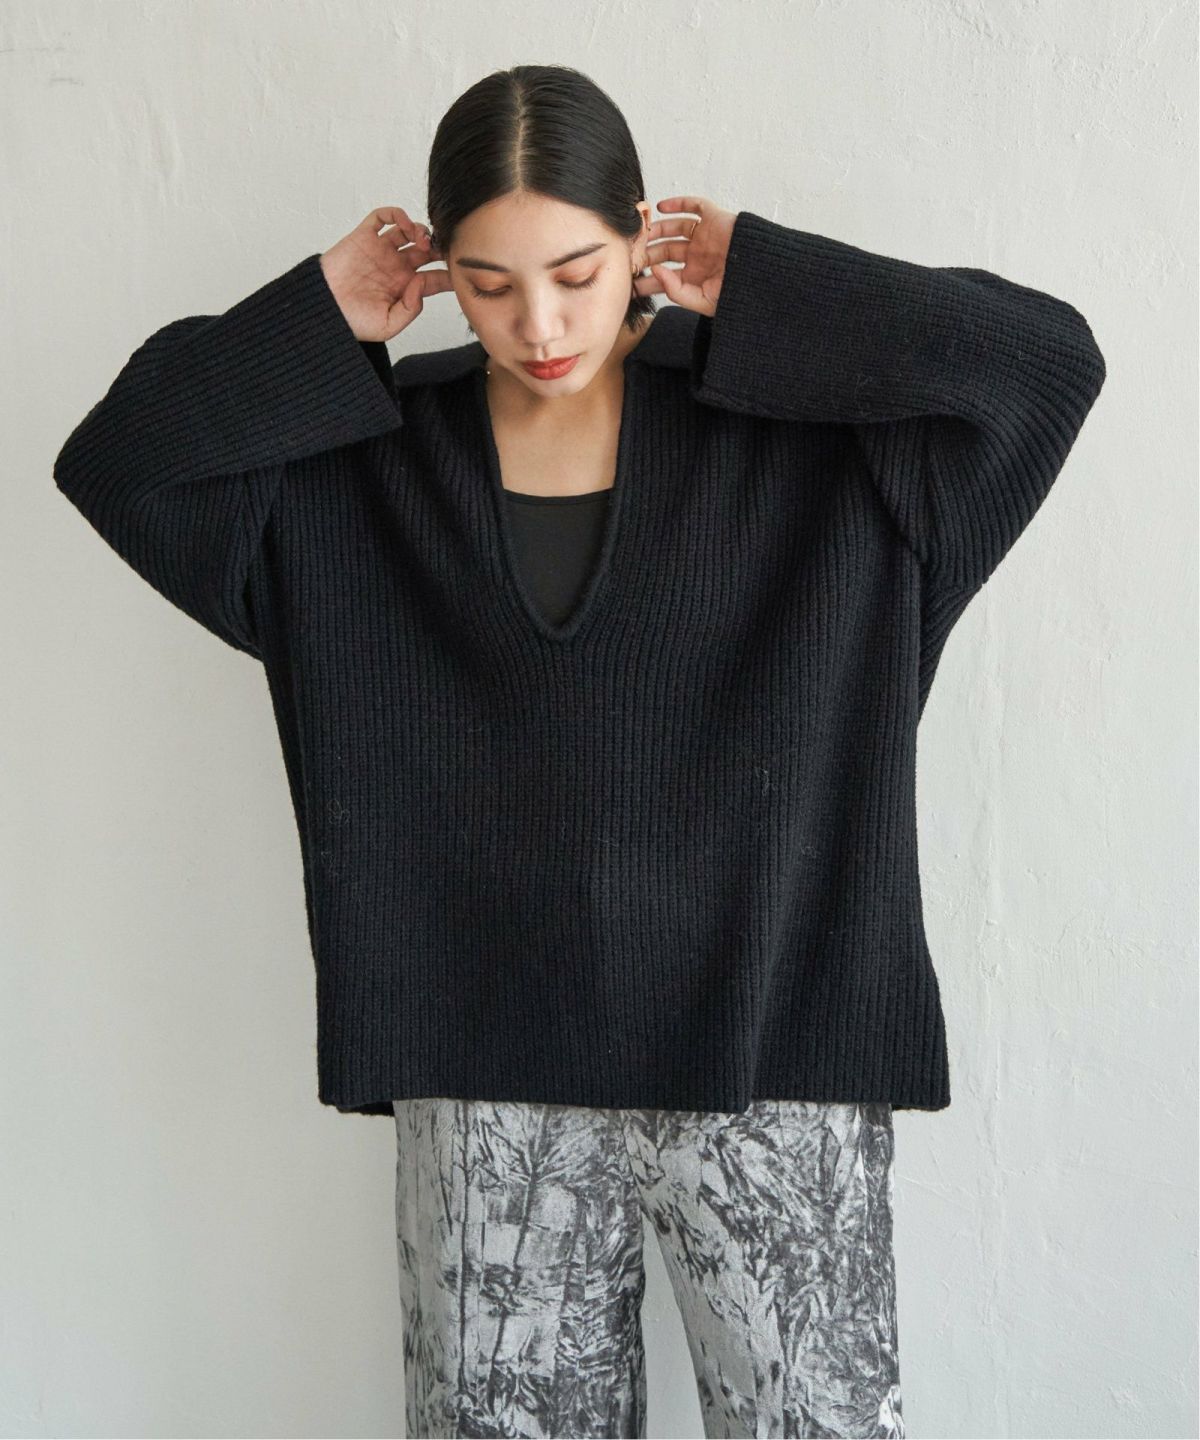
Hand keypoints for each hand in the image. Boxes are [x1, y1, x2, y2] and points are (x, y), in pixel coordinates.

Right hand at [319, 207, 451, 342]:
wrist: (322, 310)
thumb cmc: (352, 322)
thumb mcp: (388, 327)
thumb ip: (411, 309)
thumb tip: (421, 283)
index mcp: (404, 289)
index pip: (434, 278)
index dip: (448, 274)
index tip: (459, 272)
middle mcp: (395, 267)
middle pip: (425, 251)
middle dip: (438, 248)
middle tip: (444, 249)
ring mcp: (380, 251)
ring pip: (407, 231)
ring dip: (420, 230)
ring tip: (422, 240)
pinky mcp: (364, 237)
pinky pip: (382, 217)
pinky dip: (396, 214)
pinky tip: (404, 225)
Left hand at [634, 195, 736, 315]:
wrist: (764, 275)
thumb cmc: (738, 293)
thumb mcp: (703, 301)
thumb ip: (677, 291)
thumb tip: (655, 272)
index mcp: (694, 276)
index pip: (663, 276)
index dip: (646, 279)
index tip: (628, 282)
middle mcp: (697, 255)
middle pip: (665, 250)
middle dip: (646, 253)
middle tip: (630, 254)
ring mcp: (705, 236)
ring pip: (674, 228)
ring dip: (657, 229)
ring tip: (641, 232)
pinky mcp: (715, 219)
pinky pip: (694, 206)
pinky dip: (678, 203)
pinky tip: (661, 207)